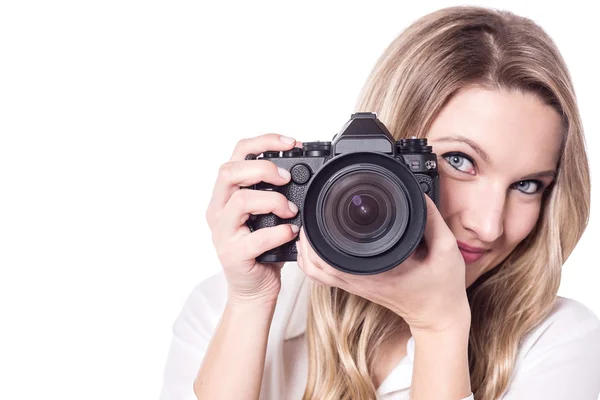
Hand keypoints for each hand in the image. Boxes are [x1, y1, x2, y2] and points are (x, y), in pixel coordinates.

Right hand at [206, 134, 301, 306]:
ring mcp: (222, 233)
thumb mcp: (266, 214)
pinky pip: (254, 238)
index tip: (290, 143)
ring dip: (272, 200)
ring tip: (291, 210)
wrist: (254, 290)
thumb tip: (304, 171)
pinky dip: (278, 232)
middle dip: (263, 168)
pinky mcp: (232, 255)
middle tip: (287, 178)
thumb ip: (275, 192)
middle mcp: (218, 210)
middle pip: (229, 171)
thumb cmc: (262, 250)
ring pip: (239, 201)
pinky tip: (290, 232)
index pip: (236, 155)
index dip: (263, 142)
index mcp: (225, 195)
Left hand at [295, 194, 470, 332]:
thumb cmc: (442, 289)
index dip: (317, 236)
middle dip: (306, 237)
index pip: (332, 256)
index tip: (317, 212)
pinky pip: (323, 276)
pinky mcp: (356, 286)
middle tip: (309, 213)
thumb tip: (417, 195)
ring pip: (314, 271)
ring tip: (308, 226)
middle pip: (314, 263)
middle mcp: (360, 280)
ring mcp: (355, 285)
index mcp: (378, 271)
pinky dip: (313, 261)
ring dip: (305, 250)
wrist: (438, 318)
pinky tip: (316, 245)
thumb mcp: (447, 250)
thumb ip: (432, 220)